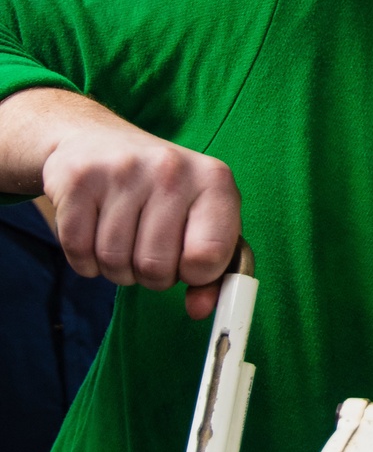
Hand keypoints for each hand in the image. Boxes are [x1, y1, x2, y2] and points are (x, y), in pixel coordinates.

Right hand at [0, 89, 240, 318]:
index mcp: (214, 181)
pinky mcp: (79, 179)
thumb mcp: (200, 220)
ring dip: (117, 269)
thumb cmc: (162, 193)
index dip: (195, 275)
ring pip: (114, 263)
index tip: (187, 263)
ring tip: (124, 239)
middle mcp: (171, 169)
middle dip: (151, 276)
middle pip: (156, 269)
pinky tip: (95, 234)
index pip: (210, 256)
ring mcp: (123, 170)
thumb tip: (200, 310)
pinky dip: (85, 260)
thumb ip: (212, 271)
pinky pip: (78, 252)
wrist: (98, 141)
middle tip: (149, 251)